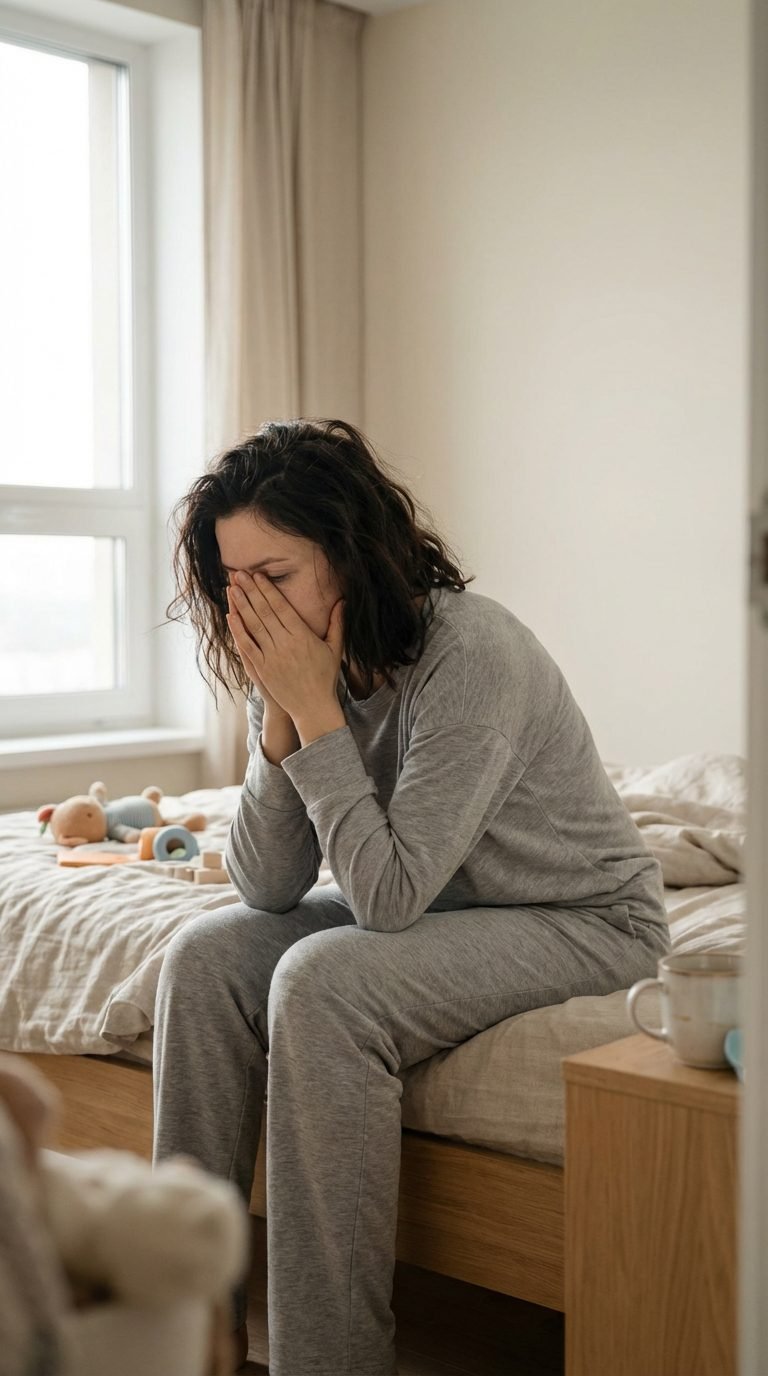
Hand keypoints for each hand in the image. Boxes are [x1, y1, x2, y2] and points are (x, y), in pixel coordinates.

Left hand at [226, 572, 345, 726]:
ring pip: (253, 626)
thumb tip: (342, 601)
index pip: (281, 607)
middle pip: (264, 612)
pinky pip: (247, 646)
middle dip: (250, 591)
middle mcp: (286, 644)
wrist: (313, 707)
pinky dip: (238, 631)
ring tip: (231, 588)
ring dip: (241, 606)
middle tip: (238, 574)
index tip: (258, 575)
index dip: (268, 590)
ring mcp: (272, 657)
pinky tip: (231, 616)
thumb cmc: (325, 677)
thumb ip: (337, 624)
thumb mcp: (335, 649)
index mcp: (303, 636)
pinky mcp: (263, 669)